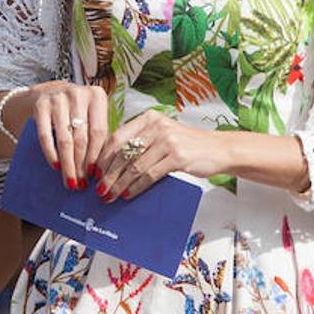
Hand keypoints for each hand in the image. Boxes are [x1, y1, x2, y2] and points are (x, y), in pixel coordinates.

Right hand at [23, 81, 108, 191]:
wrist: (49, 91)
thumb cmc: (77, 109)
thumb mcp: (92, 113)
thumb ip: (98, 134)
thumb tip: (103, 169)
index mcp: (96, 96)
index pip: (99, 132)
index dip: (96, 156)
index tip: (95, 175)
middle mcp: (77, 95)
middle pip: (82, 138)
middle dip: (81, 165)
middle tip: (82, 184)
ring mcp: (57, 98)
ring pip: (65, 139)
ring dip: (68, 164)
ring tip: (70, 181)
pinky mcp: (40, 105)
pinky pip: (45, 135)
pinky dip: (51, 153)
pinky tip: (56, 166)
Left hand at [94, 110, 222, 200]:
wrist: (218, 149)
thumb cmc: (187, 144)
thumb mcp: (162, 135)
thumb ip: (141, 142)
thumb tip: (112, 164)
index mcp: (148, 118)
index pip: (117, 137)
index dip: (103, 156)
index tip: (94, 170)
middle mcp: (156, 126)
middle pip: (122, 152)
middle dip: (108, 173)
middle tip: (100, 188)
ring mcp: (167, 140)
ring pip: (134, 165)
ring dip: (119, 183)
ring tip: (111, 194)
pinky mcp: (177, 157)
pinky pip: (149, 175)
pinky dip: (136, 187)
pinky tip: (128, 194)